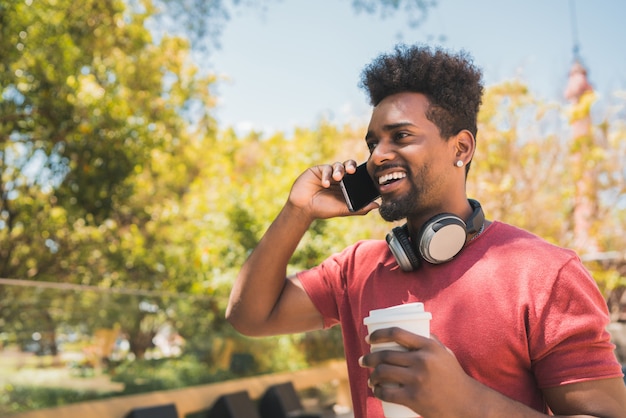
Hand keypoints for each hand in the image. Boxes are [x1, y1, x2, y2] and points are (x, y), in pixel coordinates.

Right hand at [287, 160, 378, 219]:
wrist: (303, 208)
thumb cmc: (323, 209)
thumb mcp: (343, 210)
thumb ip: (360, 208)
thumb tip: (377, 205)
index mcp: (346, 186)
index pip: (357, 176)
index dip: (362, 173)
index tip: (365, 175)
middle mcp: (339, 178)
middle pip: (349, 166)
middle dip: (351, 166)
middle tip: (352, 171)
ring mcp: (329, 173)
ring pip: (338, 165)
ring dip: (339, 170)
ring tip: (337, 178)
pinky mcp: (318, 170)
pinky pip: (326, 168)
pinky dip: (327, 175)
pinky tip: (325, 183)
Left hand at [359, 327, 483, 416]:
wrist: (467, 403)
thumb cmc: (454, 377)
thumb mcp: (445, 354)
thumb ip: (430, 341)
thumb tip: (415, 327)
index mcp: (428, 346)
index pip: (396, 333)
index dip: (378, 334)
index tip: (368, 339)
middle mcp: (422, 361)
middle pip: (385, 355)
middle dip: (369, 358)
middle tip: (363, 361)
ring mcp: (417, 380)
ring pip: (383, 373)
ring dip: (372, 376)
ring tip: (371, 378)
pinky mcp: (414, 398)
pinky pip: (387, 393)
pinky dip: (377, 392)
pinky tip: (376, 391)